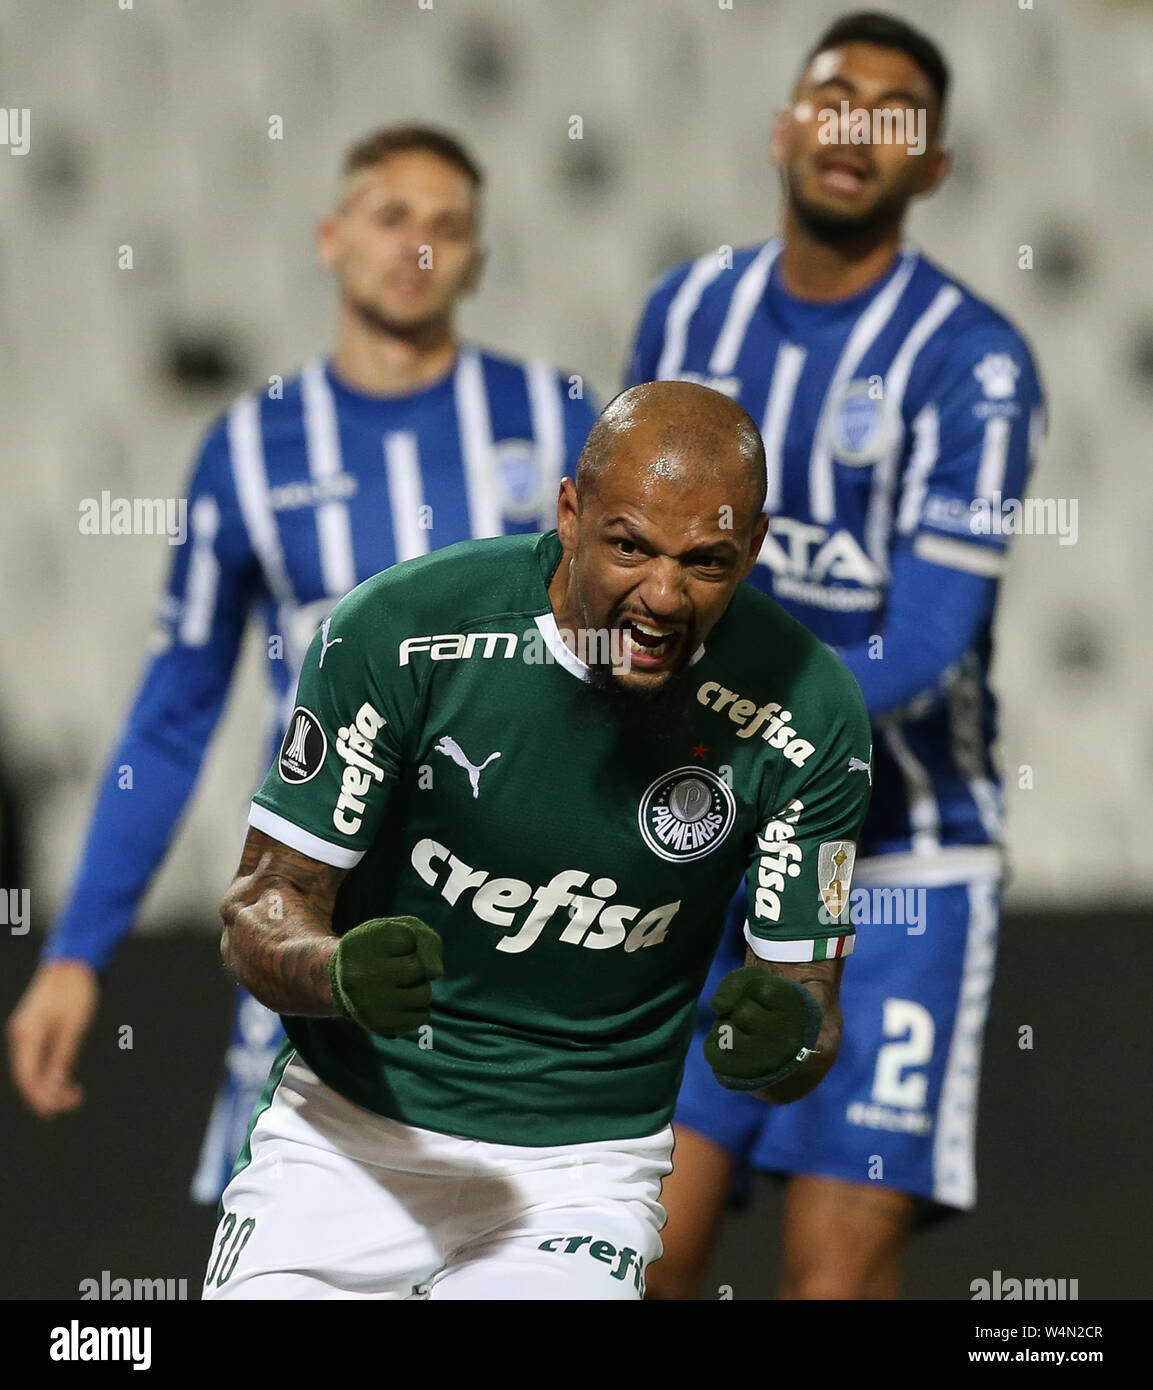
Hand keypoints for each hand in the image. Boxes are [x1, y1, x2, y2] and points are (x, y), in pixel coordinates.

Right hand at [6, 960, 98, 1116]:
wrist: (74, 961)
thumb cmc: (75, 991)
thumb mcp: (74, 1027)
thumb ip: (63, 1057)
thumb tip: (56, 1086)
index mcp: (27, 1035)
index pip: (28, 1076)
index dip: (41, 1097)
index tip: (58, 1111)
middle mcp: (21, 1035)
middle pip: (28, 1075)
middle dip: (47, 1094)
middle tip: (73, 1104)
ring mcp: (27, 1031)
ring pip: (33, 1066)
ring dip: (50, 1083)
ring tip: (74, 1095)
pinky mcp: (36, 1028)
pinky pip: (39, 1056)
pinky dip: (50, 1069)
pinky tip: (64, 1080)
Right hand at [329, 916, 443, 1038]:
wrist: (349, 981)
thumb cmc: (385, 949)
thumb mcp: (404, 931)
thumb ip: (426, 941)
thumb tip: (436, 973)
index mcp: (360, 944)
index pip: (410, 939)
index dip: (408, 941)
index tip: (388, 945)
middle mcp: (358, 976)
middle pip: (420, 969)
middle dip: (417, 967)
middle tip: (396, 967)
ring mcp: (367, 1004)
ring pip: (424, 995)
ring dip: (420, 988)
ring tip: (398, 985)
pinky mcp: (380, 1026)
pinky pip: (423, 1018)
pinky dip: (418, 1008)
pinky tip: (398, 1003)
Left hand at [703, 965, 821, 1090]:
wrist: (784, 1052)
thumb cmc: (768, 1008)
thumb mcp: (759, 982)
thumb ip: (737, 982)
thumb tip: (718, 1005)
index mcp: (796, 1013)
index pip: (761, 990)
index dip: (755, 990)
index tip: (765, 999)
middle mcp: (787, 1041)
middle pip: (742, 1013)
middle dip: (739, 1010)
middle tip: (752, 1017)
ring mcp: (767, 1062)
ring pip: (724, 1031)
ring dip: (725, 1026)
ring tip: (742, 1031)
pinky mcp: (745, 1077)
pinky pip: (712, 1050)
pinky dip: (715, 1043)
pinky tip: (733, 1046)